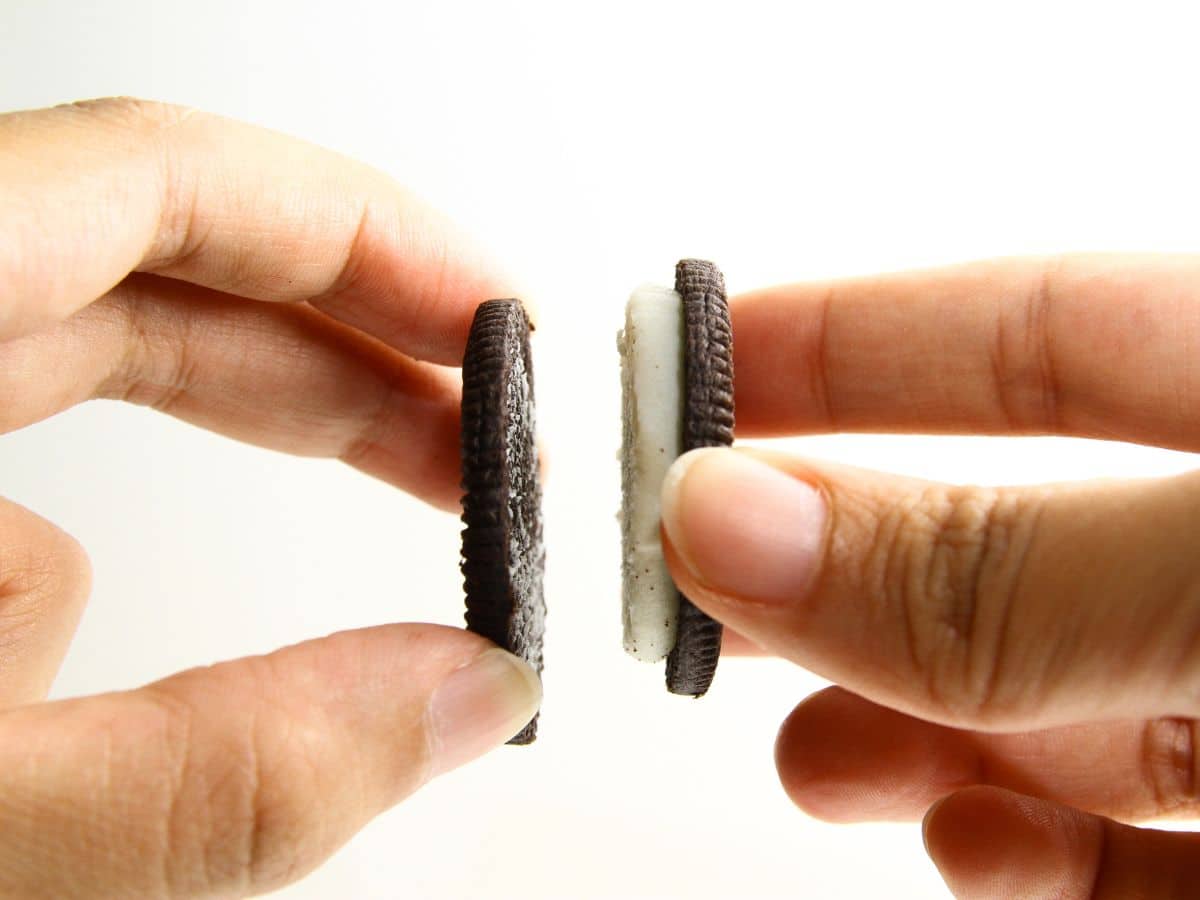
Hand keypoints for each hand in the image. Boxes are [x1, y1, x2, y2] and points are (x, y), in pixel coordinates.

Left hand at [0, 98, 539, 896]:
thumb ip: (212, 773)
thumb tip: (462, 696)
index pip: (152, 179)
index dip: (357, 228)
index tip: (497, 319)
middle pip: (137, 276)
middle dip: (331, 366)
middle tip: (480, 450)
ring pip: (48, 413)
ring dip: (148, 549)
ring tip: (209, 684)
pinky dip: (38, 611)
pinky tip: (33, 723)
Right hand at [660, 256, 1199, 898]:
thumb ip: (997, 572)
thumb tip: (728, 516)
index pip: (1042, 335)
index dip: (856, 340)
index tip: (690, 369)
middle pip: (1023, 534)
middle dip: (844, 561)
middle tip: (701, 584)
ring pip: (1069, 699)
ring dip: (917, 727)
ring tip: (816, 758)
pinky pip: (1150, 850)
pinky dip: (1039, 851)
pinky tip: (972, 840)